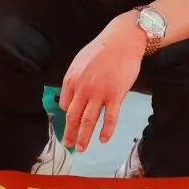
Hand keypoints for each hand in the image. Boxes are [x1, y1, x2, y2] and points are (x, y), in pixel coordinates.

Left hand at [60, 13, 145, 151]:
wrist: (122, 40)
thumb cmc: (102, 49)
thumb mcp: (80, 61)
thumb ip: (75, 78)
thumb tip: (71, 94)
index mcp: (72, 79)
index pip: (65, 105)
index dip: (67, 117)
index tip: (70, 124)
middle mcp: (83, 88)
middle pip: (73, 116)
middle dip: (70, 133)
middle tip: (68, 144)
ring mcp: (99, 93)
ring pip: (88, 120)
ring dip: (84, 137)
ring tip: (81, 148)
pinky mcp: (116, 95)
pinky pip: (110, 118)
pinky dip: (106, 131)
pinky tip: (103, 139)